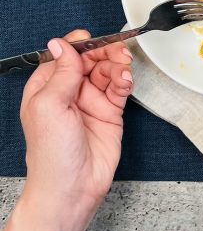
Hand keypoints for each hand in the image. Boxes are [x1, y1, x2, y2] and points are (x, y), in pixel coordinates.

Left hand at [21, 29, 132, 210]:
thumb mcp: (49, 106)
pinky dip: (125, 81)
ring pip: (108, 71)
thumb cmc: (51, 154)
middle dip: (106, 53)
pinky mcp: (110, 111)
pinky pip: (120, 88)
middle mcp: (69, 91)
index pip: (65, 54)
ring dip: (118, 66)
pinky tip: (126, 81)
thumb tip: (60, 43)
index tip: (94, 41)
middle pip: (91, 60)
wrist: (73, 188)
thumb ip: (60, 72)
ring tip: (124, 71)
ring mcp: (91, 100)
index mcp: (47, 86)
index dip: (81, 45)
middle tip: (119, 53)